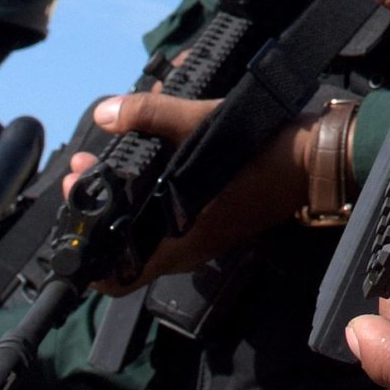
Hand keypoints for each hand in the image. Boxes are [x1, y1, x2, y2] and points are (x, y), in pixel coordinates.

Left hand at [77, 90, 299, 285]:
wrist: (317, 160)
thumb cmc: (261, 153)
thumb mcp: (203, 126)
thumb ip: (152, 116)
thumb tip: (106, 112)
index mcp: (178, 243)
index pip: (115, 278)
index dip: (85, 257)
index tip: (72, 214)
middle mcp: (185, 251)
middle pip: (124, 250)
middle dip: (98, 211)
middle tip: (83, 172)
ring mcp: (201, 239)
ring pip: (144, 234)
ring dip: (122, 201)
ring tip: (105, 162)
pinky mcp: (214, 223)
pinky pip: (166, 222)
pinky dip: (147, 199)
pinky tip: (146, 164)